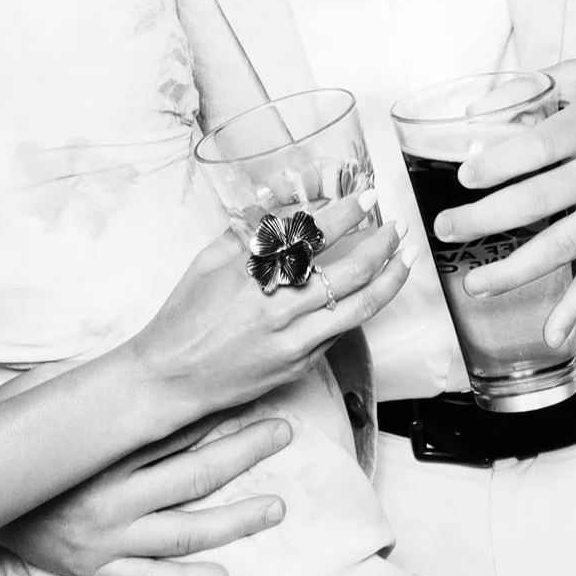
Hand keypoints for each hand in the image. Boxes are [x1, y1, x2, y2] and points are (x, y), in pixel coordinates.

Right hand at [0, 408, 294, 575]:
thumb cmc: (11, 436)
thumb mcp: (47, 396)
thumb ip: (95, 382)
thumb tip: (140, 351)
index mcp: (99, 451)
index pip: (174, 429)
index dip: (220, 412)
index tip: (255, 395)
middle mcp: (106, 498)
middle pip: (191, 477)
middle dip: (243, 454)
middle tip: (281, 433)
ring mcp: (102, 539)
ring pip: (182, 534)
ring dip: (234, 521)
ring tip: (276, 506)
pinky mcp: (92, 568)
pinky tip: (221, 575)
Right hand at [126, 219, 412, 420]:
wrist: (170, 377)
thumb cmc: (185, 317)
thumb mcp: (210, 259)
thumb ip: (251, 230)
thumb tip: (286, 204)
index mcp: (254, 272)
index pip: (315, 234)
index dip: (347, 213)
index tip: (364, 198)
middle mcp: (278, 306)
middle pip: (350, 271)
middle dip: (381, 244)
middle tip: (395, 226)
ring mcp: (292, 340)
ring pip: (359, 306)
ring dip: (390, 279)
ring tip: (404, 259)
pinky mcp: (298, 364)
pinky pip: (339, 332)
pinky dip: (359, 309)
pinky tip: (370, 294)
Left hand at [431, 61, 575, 348]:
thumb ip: (527, 89)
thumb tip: (472, 112)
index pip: (537, 147)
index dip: (497, 164)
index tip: (464, 177)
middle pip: (539, 200)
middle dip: (486, 220)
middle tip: (446, 229)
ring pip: (564, 245)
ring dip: (515, 270)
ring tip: (474, 283)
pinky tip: (552, 331)